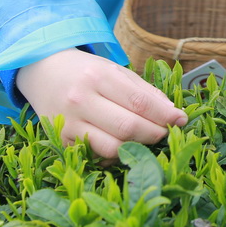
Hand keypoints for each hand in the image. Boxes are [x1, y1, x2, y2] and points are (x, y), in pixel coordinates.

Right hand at [16, 49, 187, 160]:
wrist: (43, 71)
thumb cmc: (87, 72)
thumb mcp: (115, 71)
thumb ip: (144, 91)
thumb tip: (173, 113)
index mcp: (99, 77)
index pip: (139, 102)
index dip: (165, 115)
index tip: (181, 120)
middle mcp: (81, 100)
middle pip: (128, 127)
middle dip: (154, 134)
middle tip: (166, 133)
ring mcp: (68, 123)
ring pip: (112, 147)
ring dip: (136, 148)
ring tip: (146, 140)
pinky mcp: (61, 141)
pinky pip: (96, 155)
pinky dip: (115, 154)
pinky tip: (122, 144)